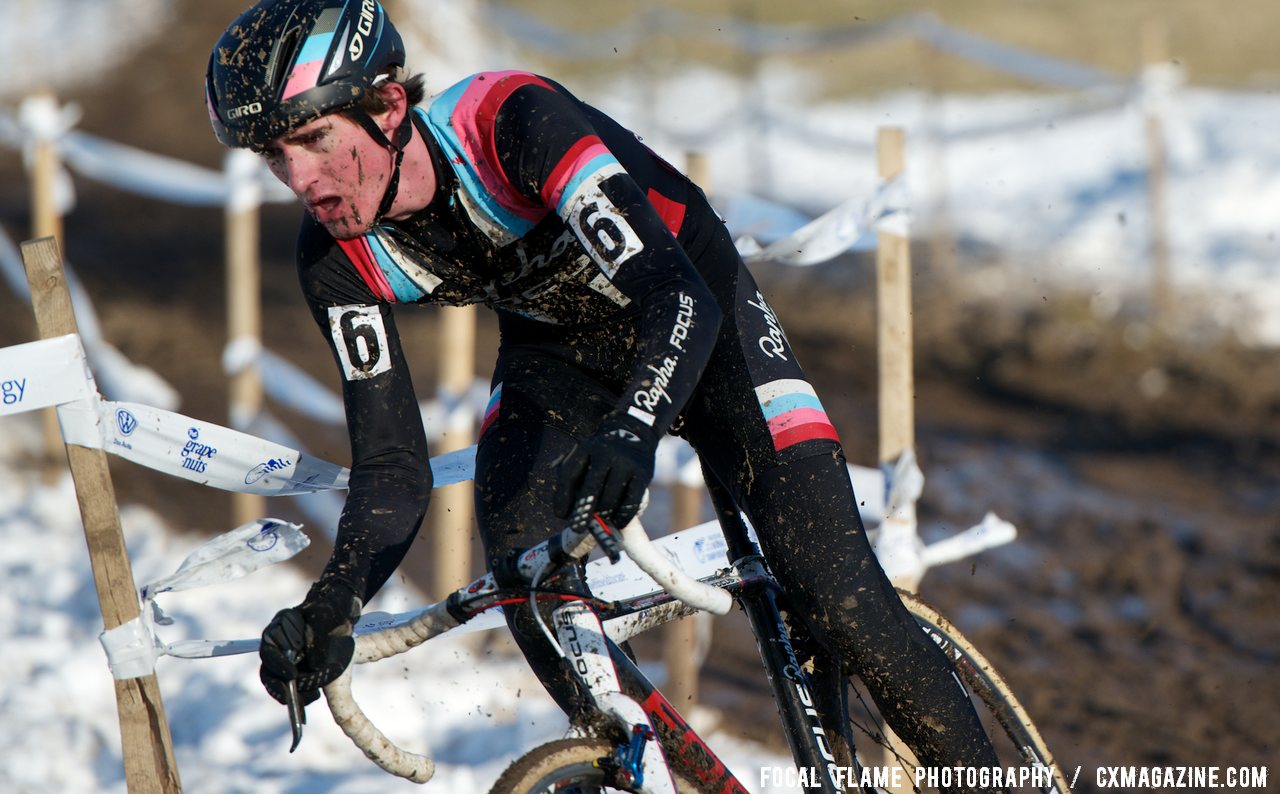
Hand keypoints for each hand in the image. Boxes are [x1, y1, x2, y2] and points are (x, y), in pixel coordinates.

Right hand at [259, 580, 361, 706]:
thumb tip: (314, 665)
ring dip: (289, 694)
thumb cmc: (332, 609)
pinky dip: (298, 696)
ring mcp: (286, 656)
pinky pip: (290, 686)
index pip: (271, 647)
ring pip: (277, 680)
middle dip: (279, 685)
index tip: (292, 675)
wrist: (341, 610)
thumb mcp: (327, 619)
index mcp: (281, 625)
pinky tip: (311, 698)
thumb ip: (319, 639)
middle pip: (268, 667)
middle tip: (291, 695)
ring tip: (309, 698)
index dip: (278, 663)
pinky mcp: (296, 668)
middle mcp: (279, 642)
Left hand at [555, 414, 658, 529]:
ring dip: (603, 515)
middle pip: (591, 488)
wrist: (634, 435)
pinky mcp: (642, 474)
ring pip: (610, 499)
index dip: (562, 497)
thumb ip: (571, 476)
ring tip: (600, 521)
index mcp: (586, 448)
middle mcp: (605, 454)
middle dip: (582, 512)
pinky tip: (617, 522)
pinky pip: (631, 502)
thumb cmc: (602, 454)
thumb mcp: (584, 454)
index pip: (569, 475)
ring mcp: (626, 464)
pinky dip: (622, 516)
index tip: (561, 515)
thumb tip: (565, 511)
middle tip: (577, 528)